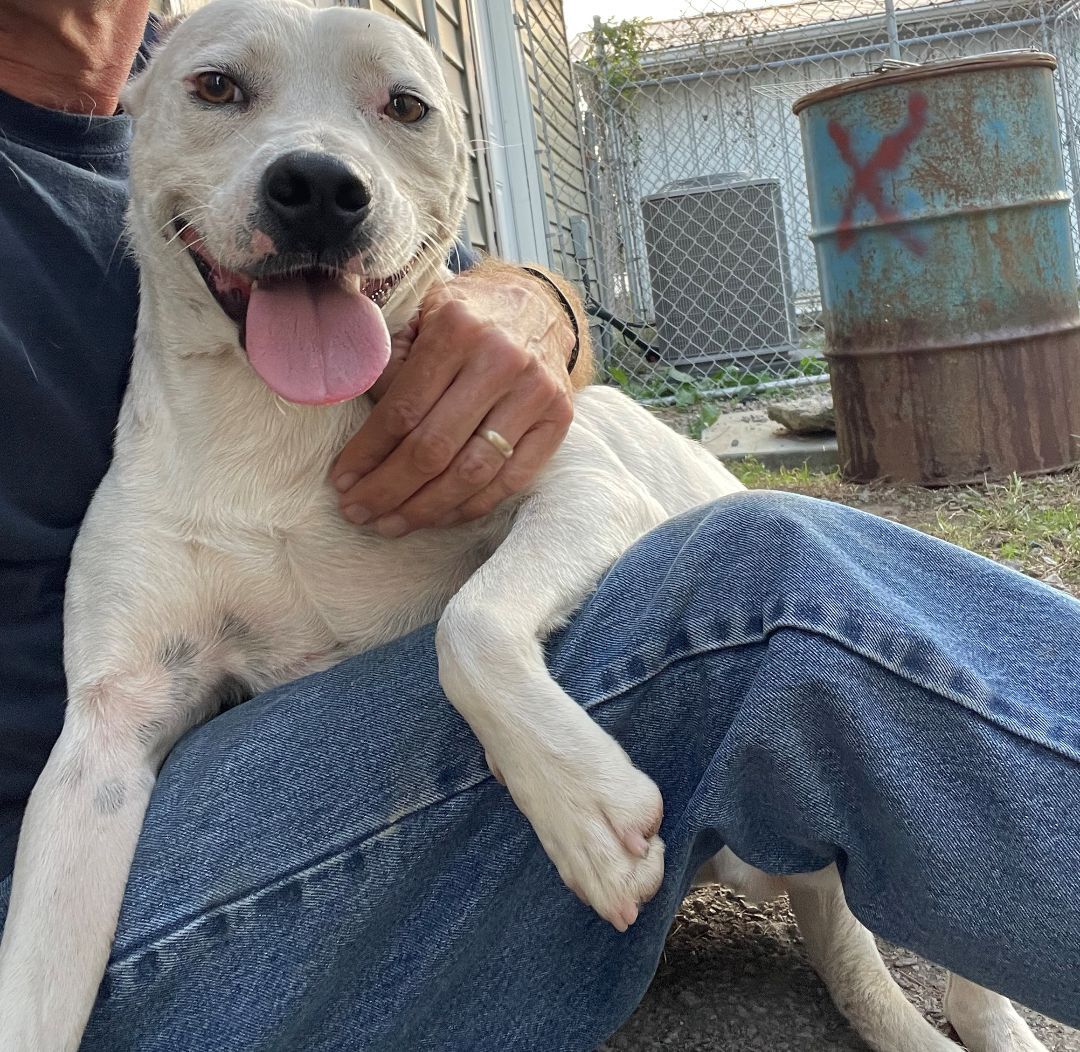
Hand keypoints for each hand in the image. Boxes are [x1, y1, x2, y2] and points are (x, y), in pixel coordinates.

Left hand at [329, 264, 578, 536]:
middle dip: (388, 489)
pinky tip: (436, 516)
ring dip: (425, 508)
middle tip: (356, 511)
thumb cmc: (466, 320)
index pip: (403, 410)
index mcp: (457, 329)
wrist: (539, 306)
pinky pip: (509, 482)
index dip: (367, 453)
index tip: (341, 480)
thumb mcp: (421, 321)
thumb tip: (365, 437)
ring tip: (390, 523)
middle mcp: (501, 360)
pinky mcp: (558, 420)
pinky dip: (468, 507)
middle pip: (434, 448)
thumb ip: (392, 366)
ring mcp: (535, 393)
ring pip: (471, 473)